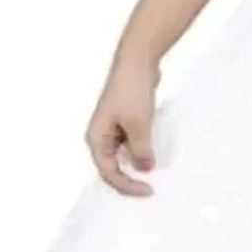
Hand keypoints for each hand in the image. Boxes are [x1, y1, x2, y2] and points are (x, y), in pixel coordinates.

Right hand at [84, 48, 162, 195]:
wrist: (137, 61)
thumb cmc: (132, 92)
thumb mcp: (138, 124)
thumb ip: (141, 149)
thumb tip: (145, 169)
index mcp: (96, 137)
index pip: (108, 171)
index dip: (126, 184)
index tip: (148, 190)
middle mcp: (101, 135)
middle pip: (112, 166)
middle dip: (129, 178)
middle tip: (150, 189)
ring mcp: (113, 128)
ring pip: (123, 155)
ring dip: (136, 165)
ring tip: (154, 177)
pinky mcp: (125, 120)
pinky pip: (131, 144)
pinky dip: (141, 151)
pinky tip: (154, 157)